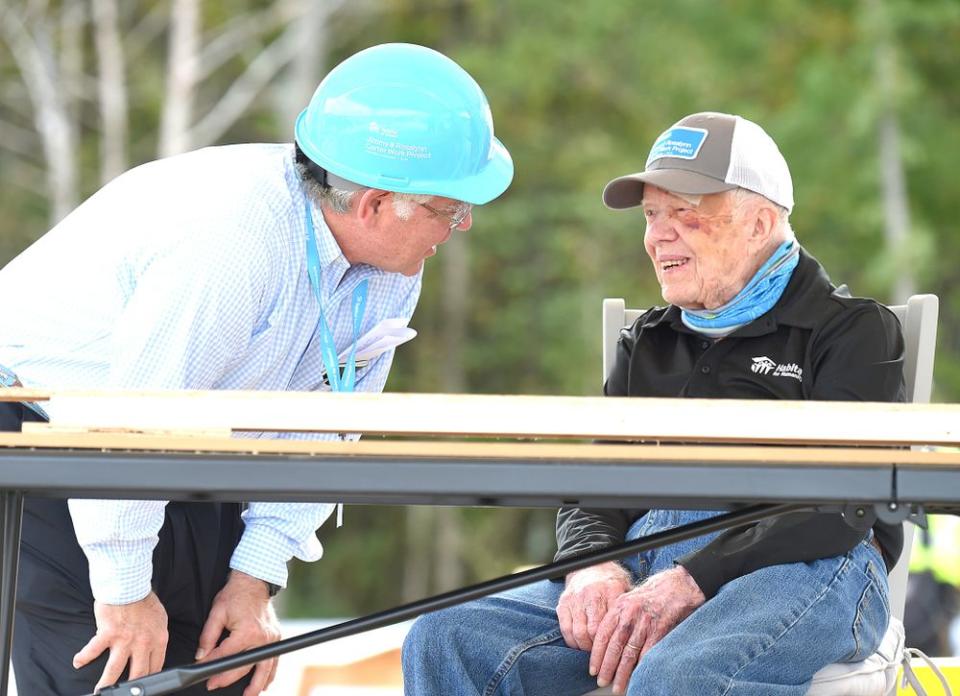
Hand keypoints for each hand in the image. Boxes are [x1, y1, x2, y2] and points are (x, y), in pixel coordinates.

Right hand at [72, 592, 168, 692]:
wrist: (130, 585)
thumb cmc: (144, 600)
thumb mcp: (159, 619)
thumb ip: (156, 636)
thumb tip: (154, 647)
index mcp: (158, 639)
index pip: (156, 667)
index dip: (148, 679)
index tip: (143, 686)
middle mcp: (143, 643)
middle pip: (137, 674)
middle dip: (130, 688)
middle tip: (123, 693)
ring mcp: (125, 640)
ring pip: (114, 670)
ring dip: (105, 683)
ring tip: (100, 691)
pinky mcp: (107, 634)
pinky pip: (92, 651)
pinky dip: (83, 657)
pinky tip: (77, 662)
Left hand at [196, 570, 281, 694]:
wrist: (255, 582)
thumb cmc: (236, 595)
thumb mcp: (217, 612)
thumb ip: (208, 636)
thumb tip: (201, 655)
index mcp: (247, 631)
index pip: (226, 656)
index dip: (211, 666)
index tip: (202, 673)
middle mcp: (262, 638)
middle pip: (244, 667)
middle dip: (227, 679)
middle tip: (213, 685)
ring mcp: (272, 639)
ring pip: (264, 669)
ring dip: (255, 685)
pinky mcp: (277, 638)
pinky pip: (274, 661)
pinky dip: (269, 674)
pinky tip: (263, 684)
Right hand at [556, 561, 631, 650]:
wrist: (590, 565)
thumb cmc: (611, 582)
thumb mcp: (626, 589)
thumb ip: (630, 608)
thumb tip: (641, 632)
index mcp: (611, 589)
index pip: (612, 623)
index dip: (614, 642)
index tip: (618, 651)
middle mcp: (591, 593)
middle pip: (593, 631)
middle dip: (599, 648)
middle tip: (605, 654)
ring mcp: (575, 598)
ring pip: (578, 633)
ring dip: (585, 647)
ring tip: (593, 650)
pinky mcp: (563, 603)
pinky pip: (565, 629)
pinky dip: (572, 641)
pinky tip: (580, 643)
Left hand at [591, 566, 704, 693]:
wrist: (677, 586)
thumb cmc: (652, 595)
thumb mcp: (630, 600)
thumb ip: (618, 618)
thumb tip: (607, 642)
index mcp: (619, 607)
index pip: (602, 634)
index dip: (596, 654)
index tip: (593, 669)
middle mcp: (629, 614)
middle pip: (614, 646)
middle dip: (607, 667)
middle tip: (602, 682)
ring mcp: (645, 621)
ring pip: (630, 652)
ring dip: (622, 673)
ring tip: (618, 687)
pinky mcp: (660, 628)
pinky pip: (648, 652)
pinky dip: (641, 666)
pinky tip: (637, 676)